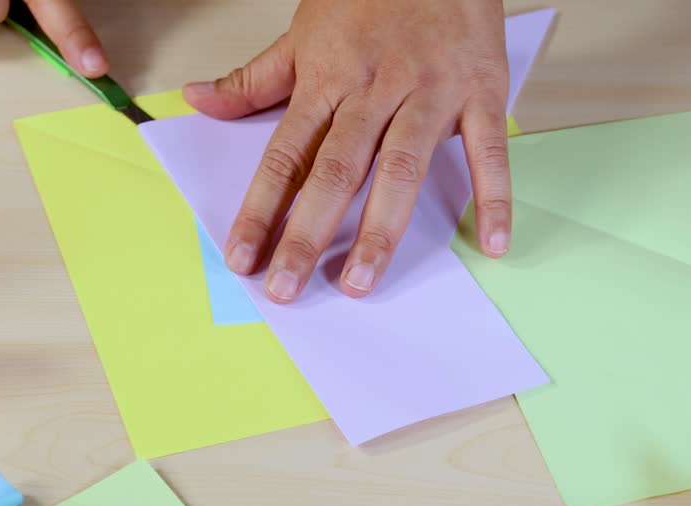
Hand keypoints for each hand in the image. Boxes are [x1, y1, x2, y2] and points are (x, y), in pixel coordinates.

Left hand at [183, 0, 511, 301]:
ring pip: (401, 169)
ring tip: (360, 280)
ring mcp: (429, 93)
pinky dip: (493, 196)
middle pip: (335, 172)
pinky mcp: (481, 91)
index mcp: (328, 81)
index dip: (260, 210)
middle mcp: (374, 91)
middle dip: (306, 234)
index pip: (285, 157)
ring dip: (380, 229)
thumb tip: (198, 99)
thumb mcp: (303, 32)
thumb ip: (254, 79)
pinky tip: (492, 242)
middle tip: (287, 288)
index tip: (242, 257)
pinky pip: (488, 150)